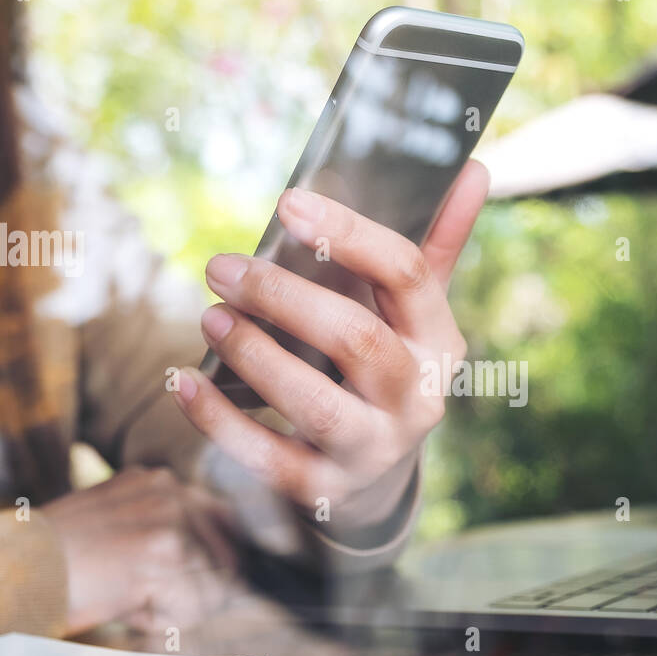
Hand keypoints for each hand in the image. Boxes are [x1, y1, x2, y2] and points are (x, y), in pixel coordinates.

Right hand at [43, 467, 242, 634]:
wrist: (5, 571)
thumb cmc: (54, 562)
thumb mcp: (114, 527)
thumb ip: (162, 532)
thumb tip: (224, 568)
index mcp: (159, 480)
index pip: (225, 526)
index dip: (212, 566)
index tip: (182, 586)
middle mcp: (171, 490)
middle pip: (229, 556)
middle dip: (199, 590)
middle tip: (144, 598)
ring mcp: (171, 518)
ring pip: (214, 585)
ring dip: (177, 606)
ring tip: (127, 598)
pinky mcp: (165, 552)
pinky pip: (192, 605)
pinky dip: (160, 620)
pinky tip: (122, 607)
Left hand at [171, 160, 487, 530]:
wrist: (373, 475)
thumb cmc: (387, 367)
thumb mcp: (417, 314)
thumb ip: (439, 243)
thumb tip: (472, 166)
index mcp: (441, 342)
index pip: (408, 276)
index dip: (349, 235)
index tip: (288, 204)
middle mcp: (416, 399)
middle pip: (357, 339)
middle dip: (283, 297)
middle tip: (221, 267)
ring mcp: (373, 449)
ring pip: (315, 403)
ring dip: (255, 355)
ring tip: (209, 317)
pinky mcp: (324, 489)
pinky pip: (269, 460)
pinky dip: (219, 423)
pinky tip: (184, 383)